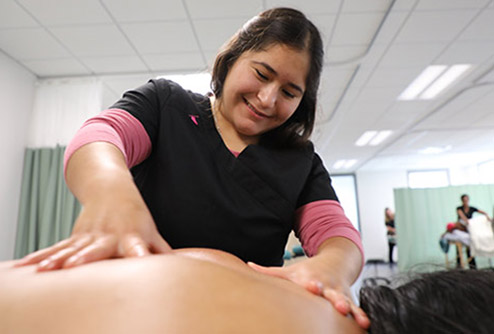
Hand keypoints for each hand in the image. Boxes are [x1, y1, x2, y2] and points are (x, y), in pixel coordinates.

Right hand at [14, 201, 170, 270]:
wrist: (111, 187)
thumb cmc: (135, 215)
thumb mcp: (151, 231)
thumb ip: (162, 251)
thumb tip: (180, 266)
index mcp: (132, 236)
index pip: (137, 249)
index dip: (139, 256)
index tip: (139, 263)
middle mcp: (109, 236)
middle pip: (98, 249)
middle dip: (87, 257)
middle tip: (74, 266)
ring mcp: (89, 235)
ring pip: (72, 248)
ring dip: (58, 259)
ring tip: (45, 270)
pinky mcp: (74, 236)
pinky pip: (57, 247)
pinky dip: (43, 256)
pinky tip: (28, 267)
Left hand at [247, 259, 369, 328]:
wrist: (336, 260)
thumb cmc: (308, 269)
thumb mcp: (290, 270)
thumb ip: (270, 272)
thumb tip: (248, 266)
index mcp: (310, 278)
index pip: (309, 281)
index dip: (311, 284)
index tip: (312, 285)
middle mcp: (326, 285)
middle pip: (331, 293)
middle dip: (335, 298)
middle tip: (339, 305)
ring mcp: (338, 292)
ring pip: (346, 301)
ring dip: (351, 309)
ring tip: (358, 319)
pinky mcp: (348, 299)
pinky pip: (357, 308)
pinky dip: (361, 316)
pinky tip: (365, 324)